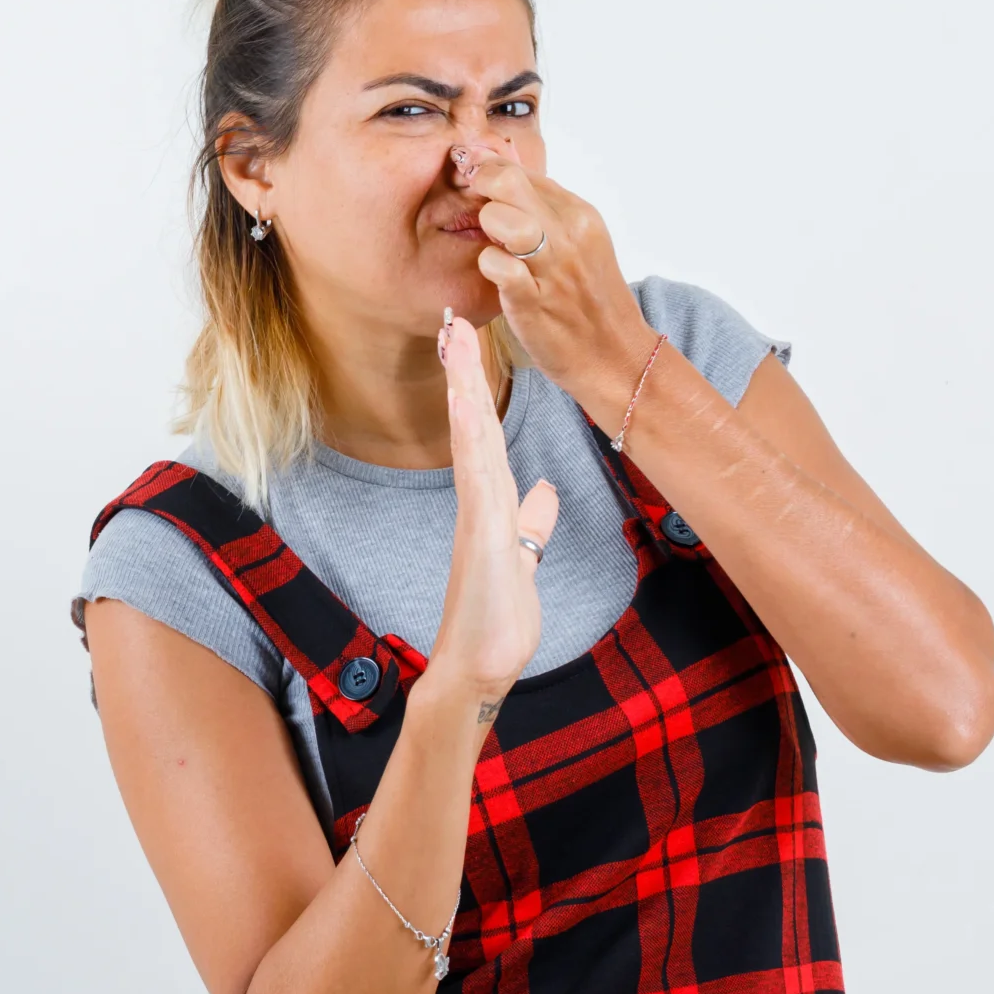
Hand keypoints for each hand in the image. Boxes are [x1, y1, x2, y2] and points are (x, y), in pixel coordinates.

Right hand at [429, 307, 560, 715]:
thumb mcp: (525, 563)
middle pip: (473, 427)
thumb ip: (530, 526)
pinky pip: (476, 477)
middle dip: (463, 375)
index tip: (467, 349)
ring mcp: (477, 518)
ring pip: (472, 441)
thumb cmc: (496, 623)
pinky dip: (470, 438)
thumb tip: (543, 494)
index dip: (478, 392)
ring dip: (464, 391)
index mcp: (492, 506)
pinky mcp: (482, 537)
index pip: (486, 437)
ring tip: (454, 343)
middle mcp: (480, 504)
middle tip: (451, 323)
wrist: (479, 670)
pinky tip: (465, 406)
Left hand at [451, 142, 659, 418]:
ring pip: (500, 217)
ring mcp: (552, 267)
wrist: (616, 356)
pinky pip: (497, 265)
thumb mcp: (579, 243)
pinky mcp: (533, 300)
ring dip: (485, 225)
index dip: (488, 170)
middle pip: (508, 181)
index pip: (521, 170)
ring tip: (493, 243)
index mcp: (579, 213)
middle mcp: (568, 233)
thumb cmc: (588, 300)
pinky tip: (495, 274)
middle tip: (473, 205)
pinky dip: (488, 264)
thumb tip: (505, 178)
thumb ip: (546, 211)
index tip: (471, 179)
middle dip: (479, 186)